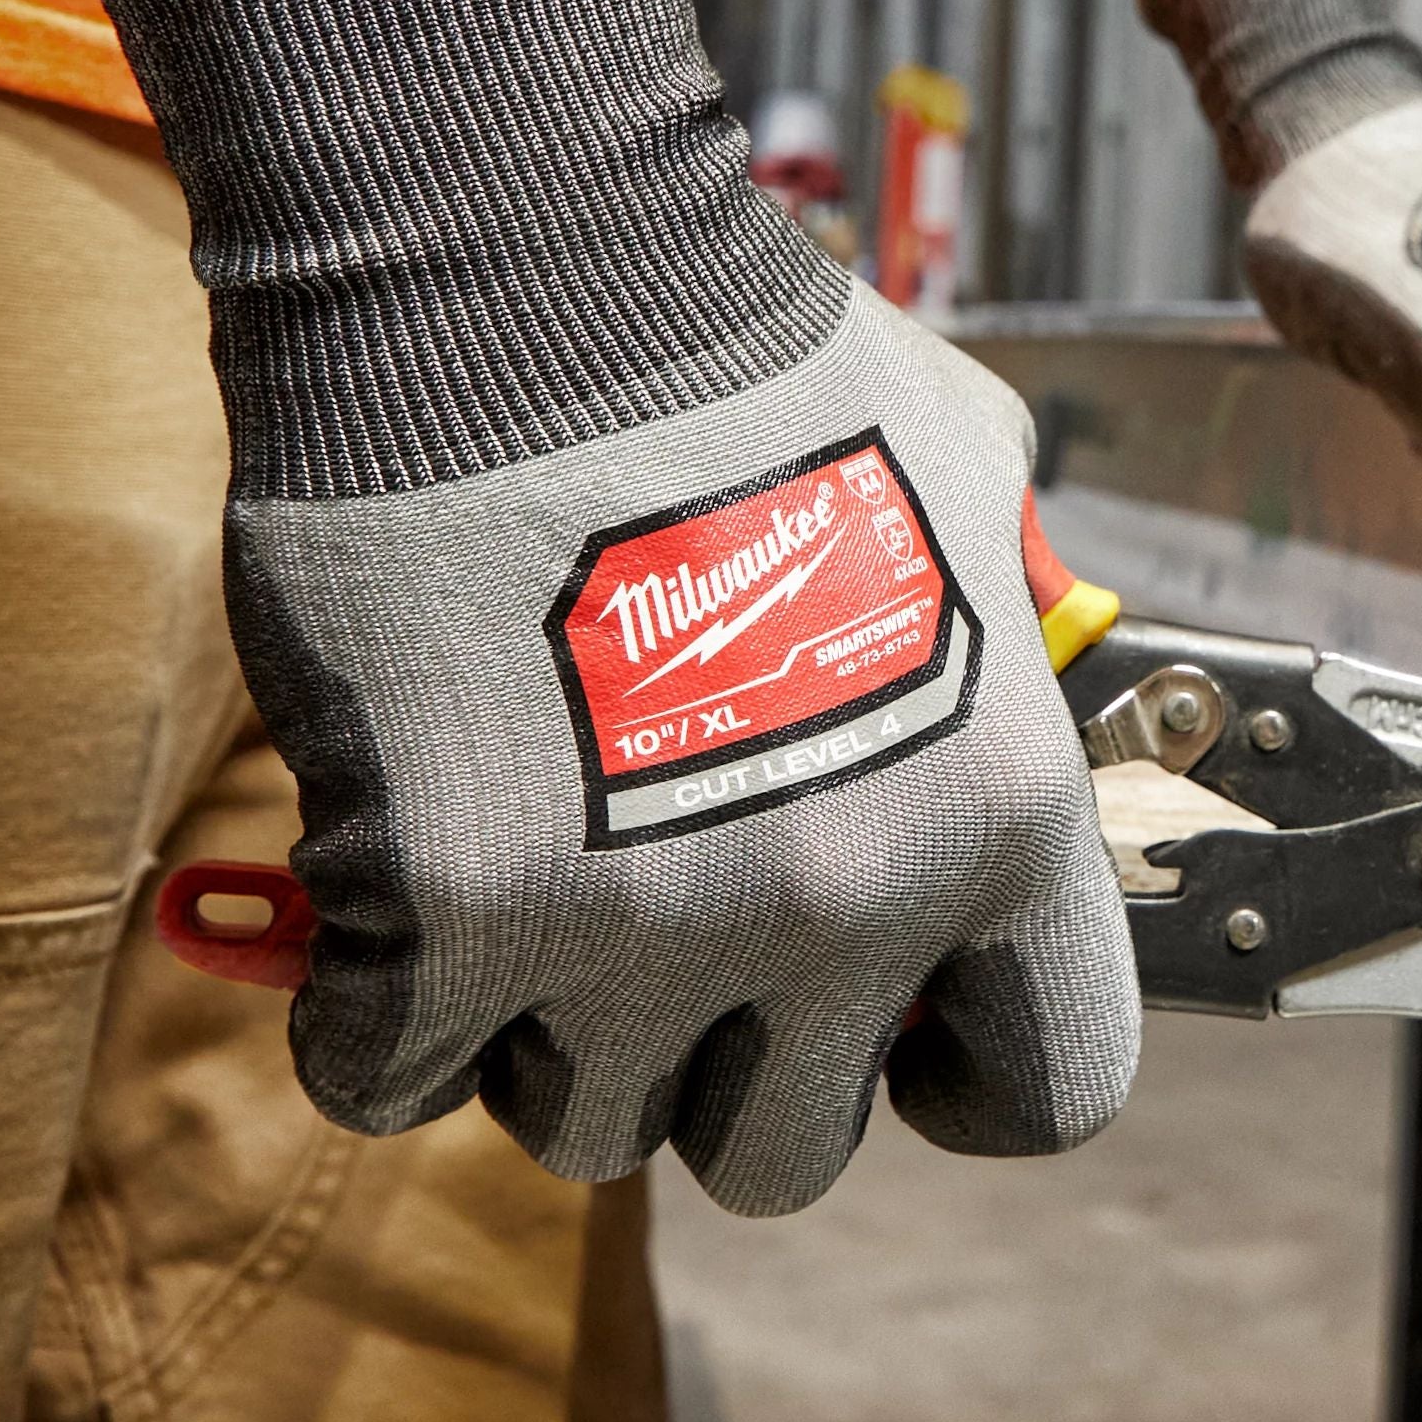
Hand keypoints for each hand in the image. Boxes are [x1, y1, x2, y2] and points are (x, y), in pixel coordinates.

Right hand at [81, 0, 1133, 1209]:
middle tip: (648, 922)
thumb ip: (1010, 627)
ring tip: (520, 848)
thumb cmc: (745, 350)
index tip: (884, 1039)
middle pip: (784, 1150)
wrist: (524, 270)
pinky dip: (371, 1002)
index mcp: (1003, 819)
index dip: (953, 1078)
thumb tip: (1033, 667)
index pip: (1050, 1092)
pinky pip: (392, 1075)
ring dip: (538, 1025)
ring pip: (583, 1123)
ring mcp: (642, 928)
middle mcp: (847, 906)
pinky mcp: (445, 919)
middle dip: (714, 1061)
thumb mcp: (970, 475)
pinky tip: (385, 870)